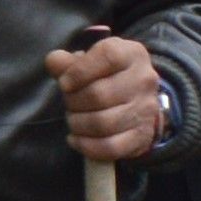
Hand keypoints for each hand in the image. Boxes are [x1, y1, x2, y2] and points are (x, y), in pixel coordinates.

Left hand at [49, 33, 167, 165]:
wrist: (136, 102)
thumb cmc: (106, 77)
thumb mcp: (89, 62)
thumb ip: (67, 62)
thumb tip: (54, 62)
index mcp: (132, 54)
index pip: (108, 57)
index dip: (79, 71)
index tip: (64, 83)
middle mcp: (144, 79)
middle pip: (100, 94)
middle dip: (73, 102)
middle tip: (69, 103)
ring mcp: (146, 109)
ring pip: (103, 123)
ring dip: (77, 124)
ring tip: (73, 119)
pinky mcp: (142, 136)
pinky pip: (110, 147)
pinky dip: (86, 146)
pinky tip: (75, 139)